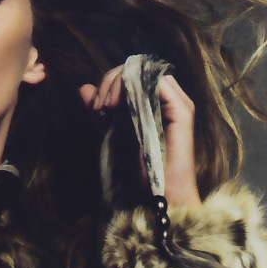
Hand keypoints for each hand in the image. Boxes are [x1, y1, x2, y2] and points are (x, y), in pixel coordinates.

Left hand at [78, 67, 200, 210]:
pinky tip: (120, 106)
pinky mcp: (182, 111)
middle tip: (98, 107)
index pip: (132, 75)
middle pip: (138, 69)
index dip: (110, 82)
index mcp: (153, 103)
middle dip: (111, 81)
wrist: (159, 199)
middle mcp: (168, 99)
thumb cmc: (139, 174)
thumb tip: (84, 88)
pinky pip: (158, 82)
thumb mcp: (111, 136)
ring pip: (147, 71)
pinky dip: (136, 87)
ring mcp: (177, 103)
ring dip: (121, 83)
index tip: (95, 107)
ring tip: (107, 107)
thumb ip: (100, 112)